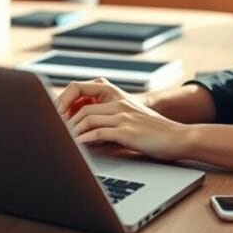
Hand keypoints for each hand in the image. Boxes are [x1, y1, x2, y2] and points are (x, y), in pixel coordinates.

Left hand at [55, 79, 190, 160]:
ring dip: (72, 131)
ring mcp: (123, 115)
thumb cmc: (151, 130)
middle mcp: (117, 100)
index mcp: (115, 93)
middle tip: (54, 131)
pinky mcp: (128, 131)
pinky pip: (99, 132)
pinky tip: (78, 146)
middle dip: (63, 119)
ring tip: (64, 141)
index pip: (79, 87)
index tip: (55, 114)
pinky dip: (85, 139)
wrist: (178, 137)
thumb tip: (79, 128)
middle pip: (80, 105)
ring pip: (87, 118)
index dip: (63, 99)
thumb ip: (105, 116)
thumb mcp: (126, 116)